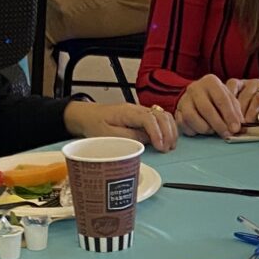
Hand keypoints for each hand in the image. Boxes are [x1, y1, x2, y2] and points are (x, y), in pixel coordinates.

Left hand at [63, 99, 177, 152]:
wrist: (87, 116)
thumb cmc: (95, 126)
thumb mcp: (108, 135)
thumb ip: (130, 137)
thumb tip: (149, 140)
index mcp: (128, 112)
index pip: (150, 119)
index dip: (158, 133)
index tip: (161, 148)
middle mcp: (137, 109)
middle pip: (161, 115)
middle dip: (168, 133)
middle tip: (168, 149)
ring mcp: (141, 111)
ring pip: (163, 116)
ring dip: (170, 130)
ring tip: (170, 146)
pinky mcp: (142, 116)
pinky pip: (160, 119)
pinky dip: (167, 128)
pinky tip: (168, 139)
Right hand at [173, 76, 258, 137]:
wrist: (196, 95)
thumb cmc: (216, 98)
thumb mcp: (228, 100)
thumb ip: (235, 112)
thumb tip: (240, 127)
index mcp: (210, 82)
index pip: (221, 99)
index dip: (230, 115)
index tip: (236, 128)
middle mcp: (195, 88)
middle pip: (206, 109)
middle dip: (218, 125)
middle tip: (226, 134)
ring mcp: (184, 99)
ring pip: (192, 117)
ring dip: (205, 128)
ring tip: (212, 130)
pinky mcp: (177, 110)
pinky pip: (183, 124)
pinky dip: (194, 130)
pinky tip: (201, 130)